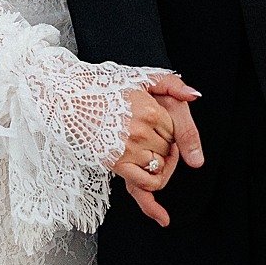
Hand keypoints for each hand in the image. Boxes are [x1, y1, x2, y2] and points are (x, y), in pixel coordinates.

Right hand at [108, 74, 202, 227]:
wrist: (72, 99)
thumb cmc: (105, 88)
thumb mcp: (141, 77)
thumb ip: (171, 84)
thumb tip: (194, 95)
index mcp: (150, 111)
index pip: (176, 131)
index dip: (170, 132)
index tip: (159, 127)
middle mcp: (141, 131)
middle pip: (169, 150)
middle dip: (165, 147)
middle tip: (149, 138)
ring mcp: (129, 149)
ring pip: (160, 167)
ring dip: (157, 163)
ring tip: (144, 152)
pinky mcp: (116, 163)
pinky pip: (146, 184)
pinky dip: (153, 187)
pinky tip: (150, 182)